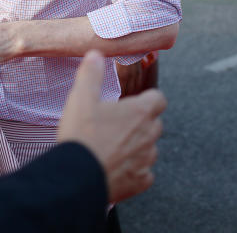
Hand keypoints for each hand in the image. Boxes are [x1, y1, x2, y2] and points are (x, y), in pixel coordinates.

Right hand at [57, 51, 166, 202]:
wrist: (77, 177)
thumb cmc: (82, 135)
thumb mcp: (81, 98)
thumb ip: (91, 74)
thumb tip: (96, 54)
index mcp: (139, 112)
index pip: (158, 99)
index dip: (148, 98)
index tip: (134, 101)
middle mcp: (149, 135)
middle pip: (154, 123)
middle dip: (140, 122)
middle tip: (116, 123)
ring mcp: (146, 160)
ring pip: (149, 149)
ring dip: (136, 146)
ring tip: (113, 146)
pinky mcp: (140, 182)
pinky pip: (145, 174)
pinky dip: (135, 170)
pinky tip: (117, 167)